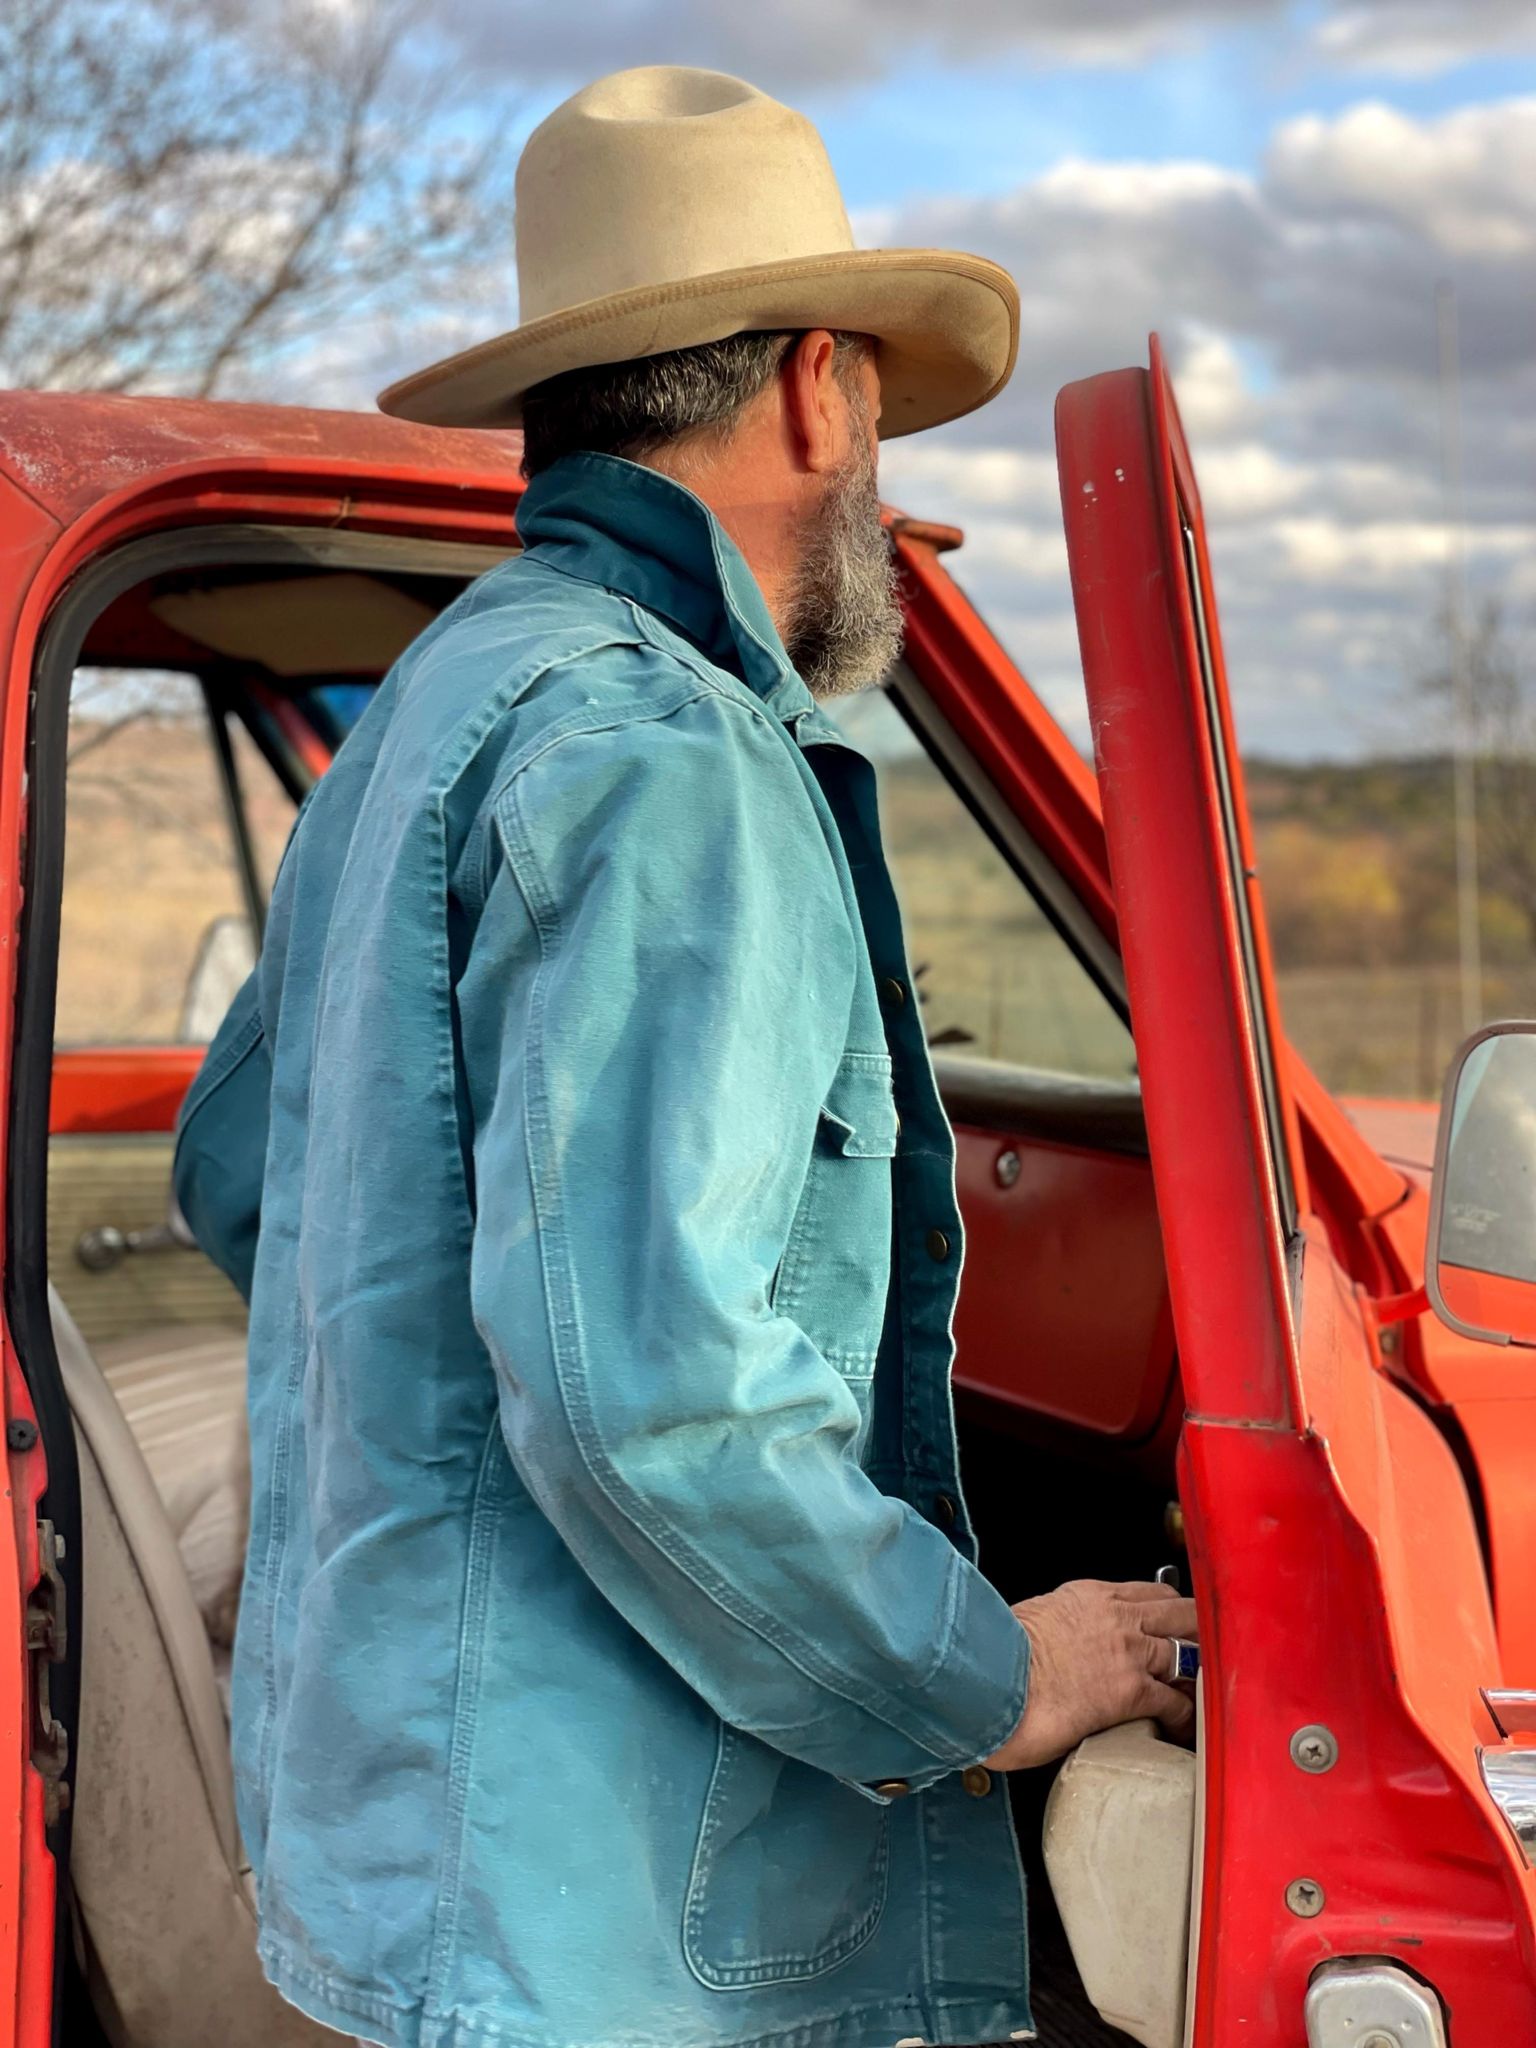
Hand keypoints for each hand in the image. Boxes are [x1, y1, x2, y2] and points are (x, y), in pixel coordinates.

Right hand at [983, 1578, 1197, 1771]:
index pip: (1146, 1591)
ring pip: (1188, 1650)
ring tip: (1204, 1689)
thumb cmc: (997, 1653)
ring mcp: (1129, 1652)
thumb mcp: (1031, 1619)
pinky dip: (1187, 1715)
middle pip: (1180, 1611)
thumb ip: (1056, 1625)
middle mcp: (1116, 1617)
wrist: (992, 1676)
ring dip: (1200, 1671)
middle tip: (1206, 1649)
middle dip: (1197, 1628)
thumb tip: (1052, 1643)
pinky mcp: (1132, 1691)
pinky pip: (1178, 1701)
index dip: (1167, 1606)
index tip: (1173, 1620)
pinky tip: (1186, 1726)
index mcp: (1089, 1596)